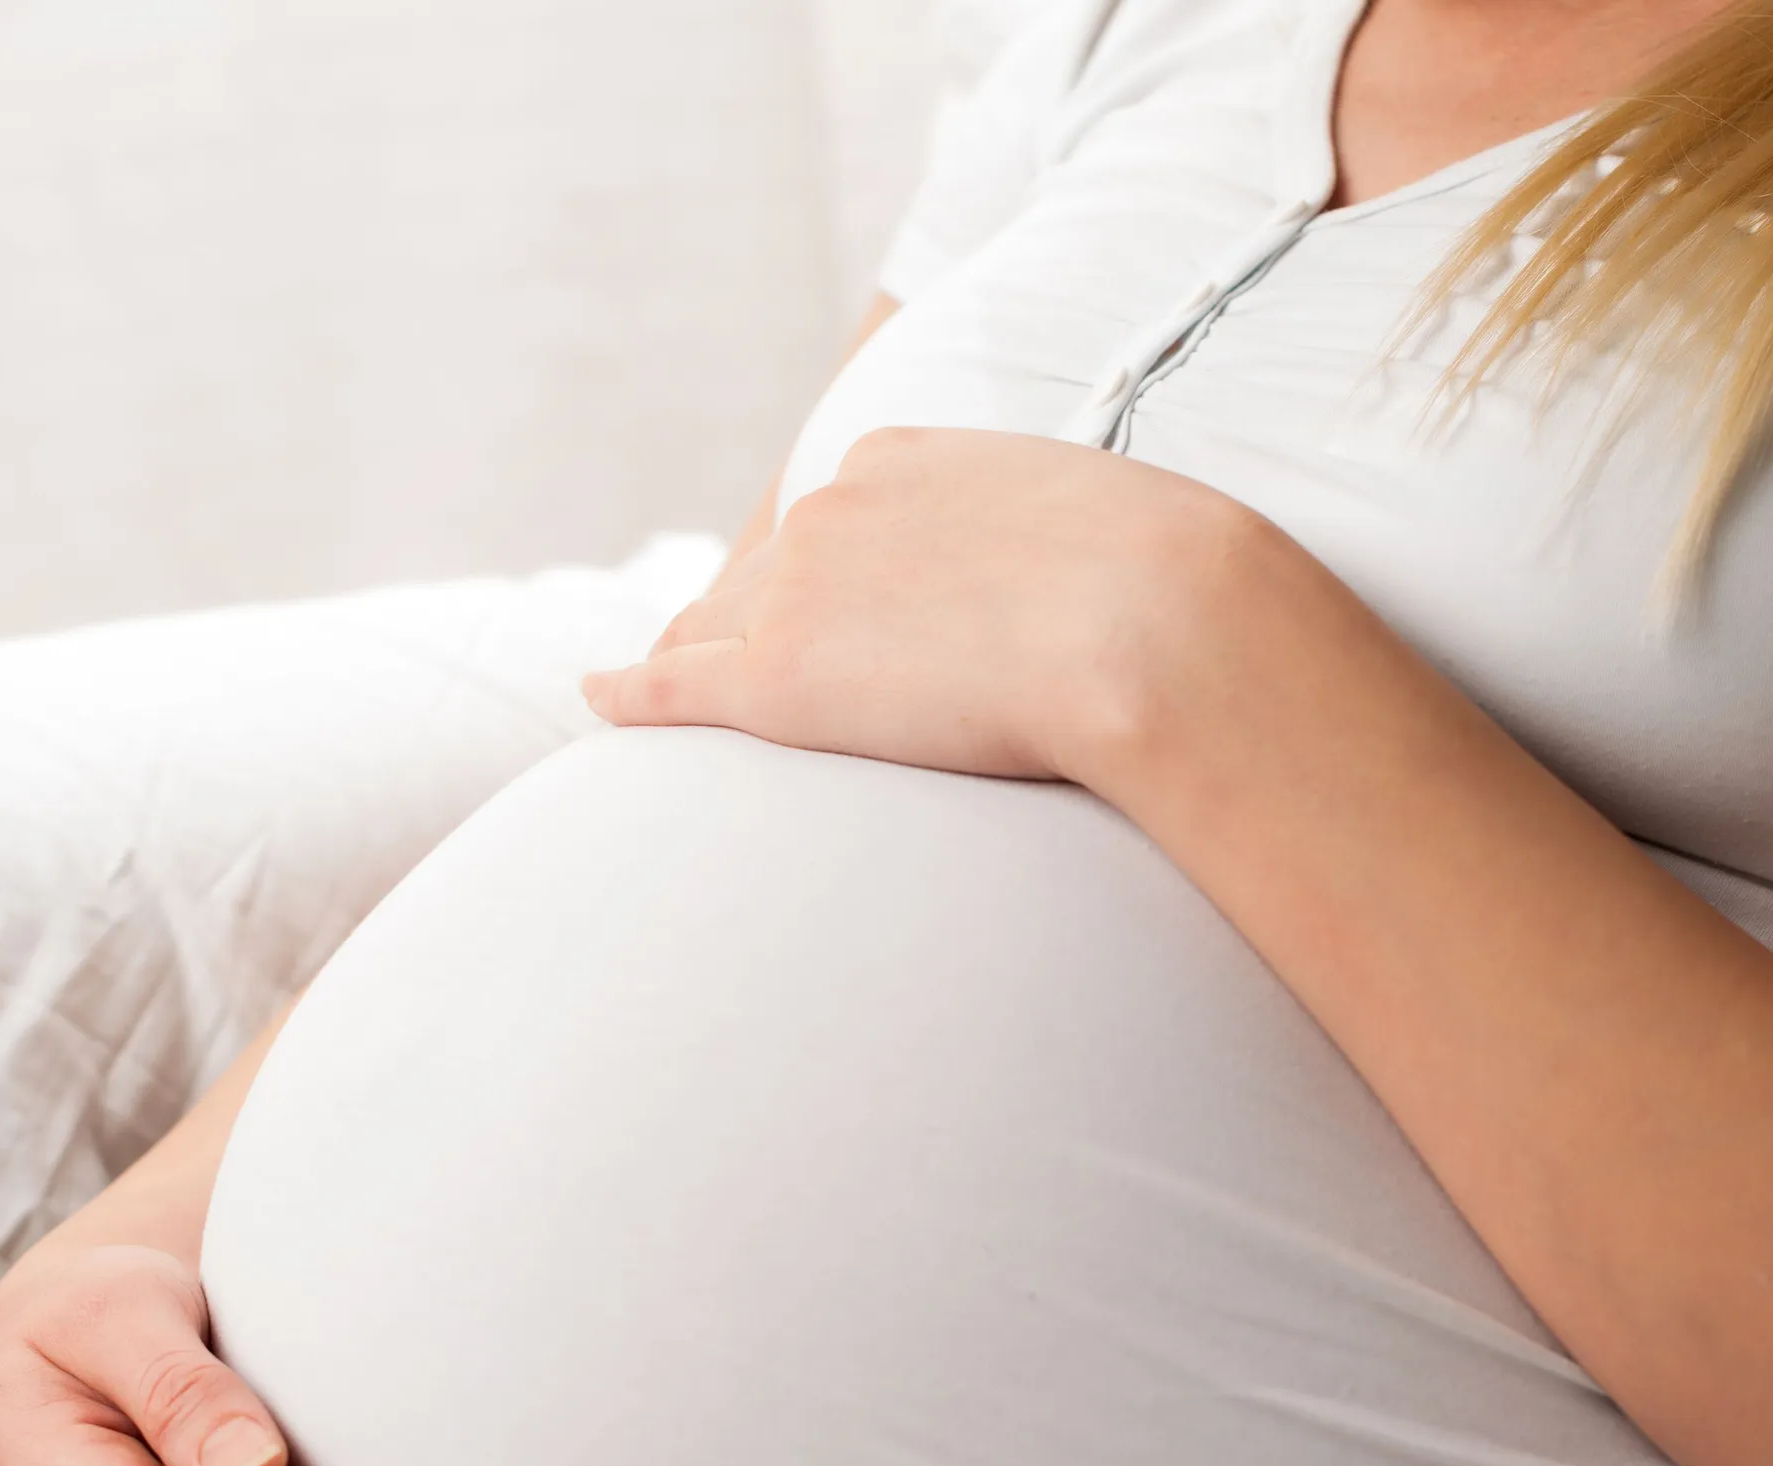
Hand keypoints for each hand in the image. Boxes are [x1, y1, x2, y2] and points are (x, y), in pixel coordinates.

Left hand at [582, 427, 1271, 783]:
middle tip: (723, 664)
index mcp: (901, 459)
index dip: (818, 575)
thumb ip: (1048, 549)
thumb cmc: (1171, 590)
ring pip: (711, 628)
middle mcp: (830, 511)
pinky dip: (629, 692)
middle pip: (756, 574)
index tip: (827, 612)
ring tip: (661, 690)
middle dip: (744, 616)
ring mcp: (796, 592)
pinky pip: (674, 685)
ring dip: (688, 659)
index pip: (828, 523)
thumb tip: (1074, 595)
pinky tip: (600, 699)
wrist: (1161, 628)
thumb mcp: (1102, 530)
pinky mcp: (778, 681)